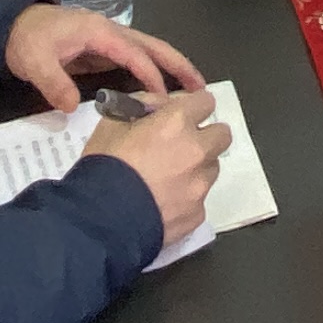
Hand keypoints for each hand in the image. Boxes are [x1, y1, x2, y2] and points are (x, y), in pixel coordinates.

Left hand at [3, 4, 205, 108]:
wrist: (12, 28)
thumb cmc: (26, 40)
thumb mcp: (34, 61)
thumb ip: (53, 82)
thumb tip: (72, 106)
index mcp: (99, 32)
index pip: (134, 54)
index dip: (151, 76)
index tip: (164, 100)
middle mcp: (111, 32)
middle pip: (153, 46)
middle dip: (179, 65)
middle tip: (202, 88)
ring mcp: (109, 40)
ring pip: (149, 51)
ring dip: (172, 67)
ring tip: (193, 90)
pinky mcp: (104, 50)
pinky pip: (137, 60)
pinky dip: (155, 71)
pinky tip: (162, 90)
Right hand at [77, 89, 229, 246]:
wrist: (100, 221)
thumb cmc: (103, 168)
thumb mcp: (111, 124)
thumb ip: (141, 106)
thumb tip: (159, 105)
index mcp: (176, 123)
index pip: (206, 102)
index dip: (194, 107)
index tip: (185, 115)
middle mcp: (196, 151)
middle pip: (222, 135)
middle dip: (206, 137)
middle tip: (182, 146)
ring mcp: (199, 185)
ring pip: (212, 168)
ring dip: (197, 168)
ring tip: (168, 179)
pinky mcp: (197, 214)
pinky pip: (199, 199)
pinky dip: (186, 198)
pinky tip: (162, 203)